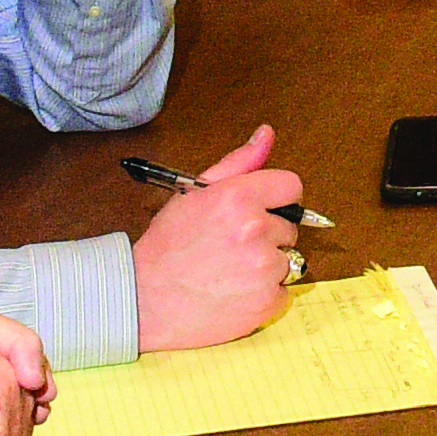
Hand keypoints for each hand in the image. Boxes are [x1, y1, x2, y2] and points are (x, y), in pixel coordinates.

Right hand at [132, 124, 303, 352]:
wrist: (145, 301)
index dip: (276, 198)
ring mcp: (264, 269)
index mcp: (238, 198)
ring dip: (266, 266)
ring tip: (229, 270)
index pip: (291, 186)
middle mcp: (255, 230)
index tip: (263, 209)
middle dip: (267, 234)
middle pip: (289, 227)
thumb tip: (266, 134)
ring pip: (287, 259)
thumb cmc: (166, 248)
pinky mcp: (267, 302)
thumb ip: (238, 163)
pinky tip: (234, 292)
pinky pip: (283, 291)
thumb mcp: (193, 194)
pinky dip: (264, 294)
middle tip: (231, 245)